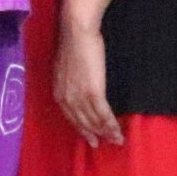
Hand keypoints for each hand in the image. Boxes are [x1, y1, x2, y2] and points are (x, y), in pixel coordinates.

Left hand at [52, 13, 122, 147]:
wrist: (77, 32)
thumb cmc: (73, 43)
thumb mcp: (65, 67)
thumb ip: (69, 81)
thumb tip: (77, 86)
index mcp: (58, 92)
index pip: (71, 116)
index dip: (82, 128)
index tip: (89, 137)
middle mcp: (66, 98)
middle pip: (82, 122)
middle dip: (93, 134)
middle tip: (102, 144)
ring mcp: (79, 96)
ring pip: (94, 120)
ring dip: (106, 132)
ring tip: (116, 140)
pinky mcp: (93, 92)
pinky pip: (103, 114)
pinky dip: (111, 124)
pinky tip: (118, 131)